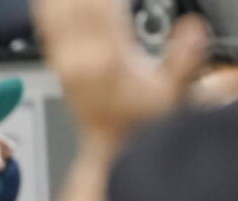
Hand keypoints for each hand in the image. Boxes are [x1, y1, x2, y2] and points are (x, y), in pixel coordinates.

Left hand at [33, 0, 207, 142]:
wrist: (110, 148)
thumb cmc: (140, 124)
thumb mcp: (173, 96)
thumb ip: (184, 60)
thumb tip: (192, 26)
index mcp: (108, 60)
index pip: (101, 7)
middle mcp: (80, 59)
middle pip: (74, 4)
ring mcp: (65, 62)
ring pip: (54, 13)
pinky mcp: (59, 64)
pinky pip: (46, 27)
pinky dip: (47, 5)